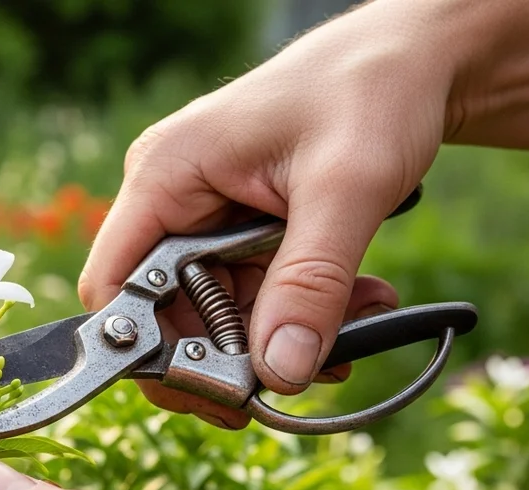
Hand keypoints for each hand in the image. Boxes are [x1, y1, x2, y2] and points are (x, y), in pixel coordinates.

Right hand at [78, 0, 459, 426]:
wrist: (416, 59)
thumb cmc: (372, 92)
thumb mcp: (346, 190)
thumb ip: (309, 285)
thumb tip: (280, 376)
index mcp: (164, 175)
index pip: (113, 287)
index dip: (148, 351)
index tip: (215, 392)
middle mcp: (170, 198)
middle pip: (165, 314)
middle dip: (234, 352)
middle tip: (304, 371)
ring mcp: (202, 215)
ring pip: (215, 314)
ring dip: (282, 333)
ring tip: (360, 319)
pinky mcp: (237, 229)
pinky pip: (251, 296)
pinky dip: (301, 311)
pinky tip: (358, 300)